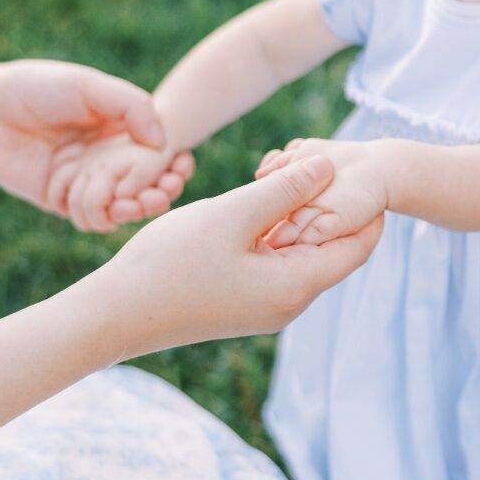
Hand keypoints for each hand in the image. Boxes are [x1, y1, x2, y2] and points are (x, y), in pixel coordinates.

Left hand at [0, 60, 192, 217]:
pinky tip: (114, 208)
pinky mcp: (63, 201)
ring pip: (125, 205)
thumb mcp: (89, 86)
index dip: (178, 164)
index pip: (162, 153)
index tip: (182, 167)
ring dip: (140, 209)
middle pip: (149, 184)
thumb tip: (163, 143)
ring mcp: (87, 180)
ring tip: (141, 203)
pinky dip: (106, 216)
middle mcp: (108, 157)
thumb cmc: (34, 89)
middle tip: (164, 192)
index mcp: (121, 129)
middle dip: (163, 191)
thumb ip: (132, 106)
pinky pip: (93, 218)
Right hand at [87, 155, 384, 356]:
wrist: (113, 316)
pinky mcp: (249, 302)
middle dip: (333, 206)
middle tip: (318, 163)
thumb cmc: (168, 264)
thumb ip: (285, 190)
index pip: (360, 245)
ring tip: (287, 176)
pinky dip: (279, 233)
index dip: (366, 205)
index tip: (356, 168)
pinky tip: (259, 204)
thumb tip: (329, 166)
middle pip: (336, 249)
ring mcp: (270, 306)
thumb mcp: (233, 215)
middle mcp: (292, 303)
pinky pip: (280, 263)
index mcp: (297, 286)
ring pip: (305, 253)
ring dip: (302, 217)